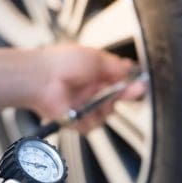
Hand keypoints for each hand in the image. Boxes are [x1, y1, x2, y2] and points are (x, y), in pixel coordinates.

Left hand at [30, 44, 145, 132]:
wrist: (40, 80)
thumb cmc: (61, 63)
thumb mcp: (94, 57)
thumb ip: (114, 64)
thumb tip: (129, 66)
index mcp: (96, 73)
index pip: (119, 81)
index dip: (131, 85)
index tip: (140, 85)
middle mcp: (91, 90)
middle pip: (116, 99)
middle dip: (121, 96)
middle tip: (123, 92)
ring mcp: (84, 105)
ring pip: (106, 114)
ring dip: (102, 107)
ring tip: (92, 98)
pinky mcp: (77, 119)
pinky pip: (92, 125)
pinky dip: (88, 118)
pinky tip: (81, 109)